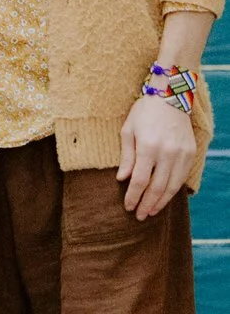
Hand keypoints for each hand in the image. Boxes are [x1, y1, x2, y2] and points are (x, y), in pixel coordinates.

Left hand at [119, 94, 198, 219]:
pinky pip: (182, 177)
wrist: (170, 97)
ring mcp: (182, 153)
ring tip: (151, 212)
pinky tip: (165, 198)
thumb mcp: (128, 131)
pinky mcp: (191, 153)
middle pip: (157, 187)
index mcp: (148, 147)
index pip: (139, 180)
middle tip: (139, 216)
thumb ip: (126, 157)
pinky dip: (173, 190)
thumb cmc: (143, 113)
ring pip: (172, 185)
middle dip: (147, 204)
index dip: (133, 196)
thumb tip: (122, 179)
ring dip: (161, 201)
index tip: (128, 207)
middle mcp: (167, 152)